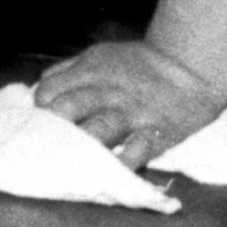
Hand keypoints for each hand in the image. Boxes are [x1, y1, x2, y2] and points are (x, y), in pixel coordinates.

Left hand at [35, 38, 226, 169]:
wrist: (187, 66)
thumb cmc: (137, 64)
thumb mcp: (98, 55)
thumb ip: (67, 71)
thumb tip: (39, 88)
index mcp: (89, 72)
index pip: (50, 91)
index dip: (41, 108)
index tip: (43, 121)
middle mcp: (106, 93)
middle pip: (68, 109)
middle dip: (54, 128)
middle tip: (49, 144)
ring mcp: (131, 113)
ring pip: (99, 130)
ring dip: (83, 146)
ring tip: (72, 161)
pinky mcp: (156, 132)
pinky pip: (138, 151)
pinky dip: (125, 162)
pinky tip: (113, 170)